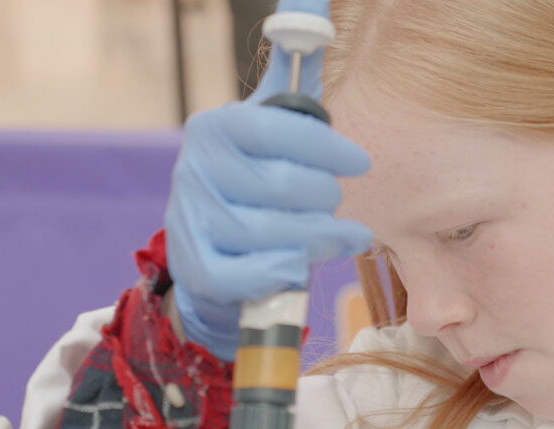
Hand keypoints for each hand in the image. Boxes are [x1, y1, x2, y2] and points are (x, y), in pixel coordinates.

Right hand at [164, 0, 370, 360]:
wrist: (211, 243)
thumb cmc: (255, 177)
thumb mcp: (270, 123)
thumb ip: (293, 75)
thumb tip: (308, 1)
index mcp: (216, 127)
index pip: (274, 129)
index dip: (325, 147)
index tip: (361, 162)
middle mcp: (195, 171)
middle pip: (280, 187)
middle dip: (325, 197)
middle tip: (340, 201)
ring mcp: (192, 222)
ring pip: (271, 235)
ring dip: (319, 238)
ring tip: (343, 236)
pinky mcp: (197, 268)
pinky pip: (247, 276)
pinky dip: (283, 271)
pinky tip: (304, 264)